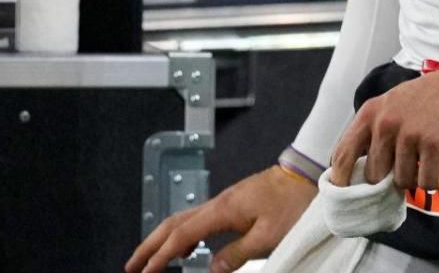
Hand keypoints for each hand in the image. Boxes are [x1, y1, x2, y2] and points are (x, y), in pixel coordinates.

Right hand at [125, 164, 313, 272]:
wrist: (306, 174)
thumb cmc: (293, 202)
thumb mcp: (267, 237)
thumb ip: (236, 254)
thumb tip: (211, 269)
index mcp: (222, 211)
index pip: (180, 236)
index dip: (159, 256)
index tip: (144, 272)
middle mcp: (218, 203)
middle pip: (173, 224)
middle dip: (150, 245)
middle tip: (132, 265)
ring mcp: (224, 201)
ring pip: (183, 220)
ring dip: (163, 240)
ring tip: (153, 260)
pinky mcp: (233, 203)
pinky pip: (198, 220)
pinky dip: (183, 234)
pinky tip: (186, 248)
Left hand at [330, 71, 438, 193]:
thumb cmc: (427, 99)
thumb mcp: (391, 105)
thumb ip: (374, 132)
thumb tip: (358, 172)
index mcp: (371, 113)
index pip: (343, 154)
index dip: (340, 180)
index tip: (344, 195)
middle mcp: (386, 123)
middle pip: (374, 175)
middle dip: (389, 179)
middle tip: (407, 169)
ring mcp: (410, 134)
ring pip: (401, 181)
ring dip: (415, 178)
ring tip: (427, 161)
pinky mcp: (434, 145)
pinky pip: (425, 183)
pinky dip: (434, 181)